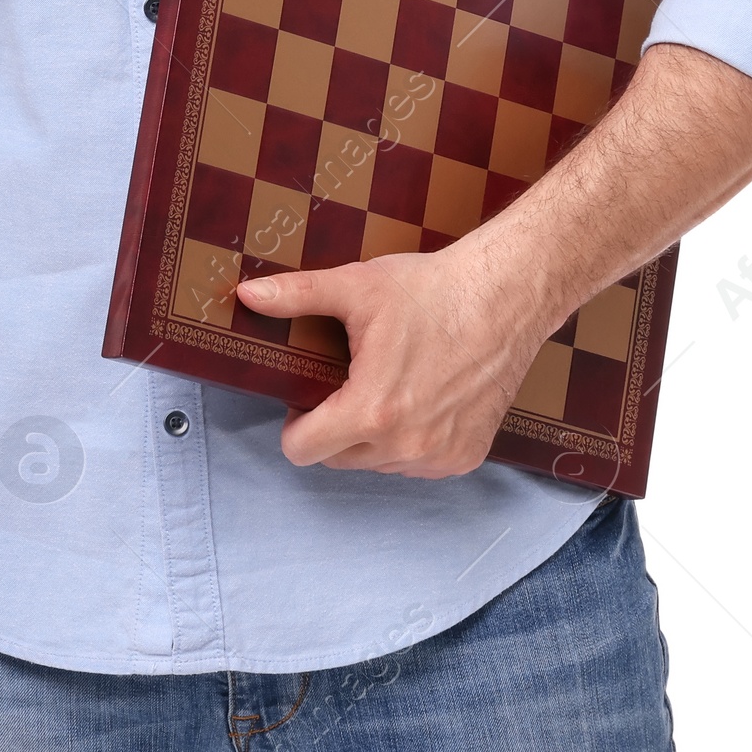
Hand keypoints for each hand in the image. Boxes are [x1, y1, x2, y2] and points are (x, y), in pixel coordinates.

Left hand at [232, 242, 551, 477]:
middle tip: (351, 382)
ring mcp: (438, 457)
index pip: (302, 451)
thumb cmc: (433, 291)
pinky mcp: (465, 457)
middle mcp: (405, 445)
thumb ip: (296, 296)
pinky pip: (418, 463)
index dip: (295, 425)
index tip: (308, 398)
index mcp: (372, 410)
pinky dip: (412, 440)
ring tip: (390, 385)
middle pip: (337, 458)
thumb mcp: (357, 287)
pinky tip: (422, 398)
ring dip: (374, 436)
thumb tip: (248, 294)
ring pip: (378, 463)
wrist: (504, 296)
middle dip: (334, 427)